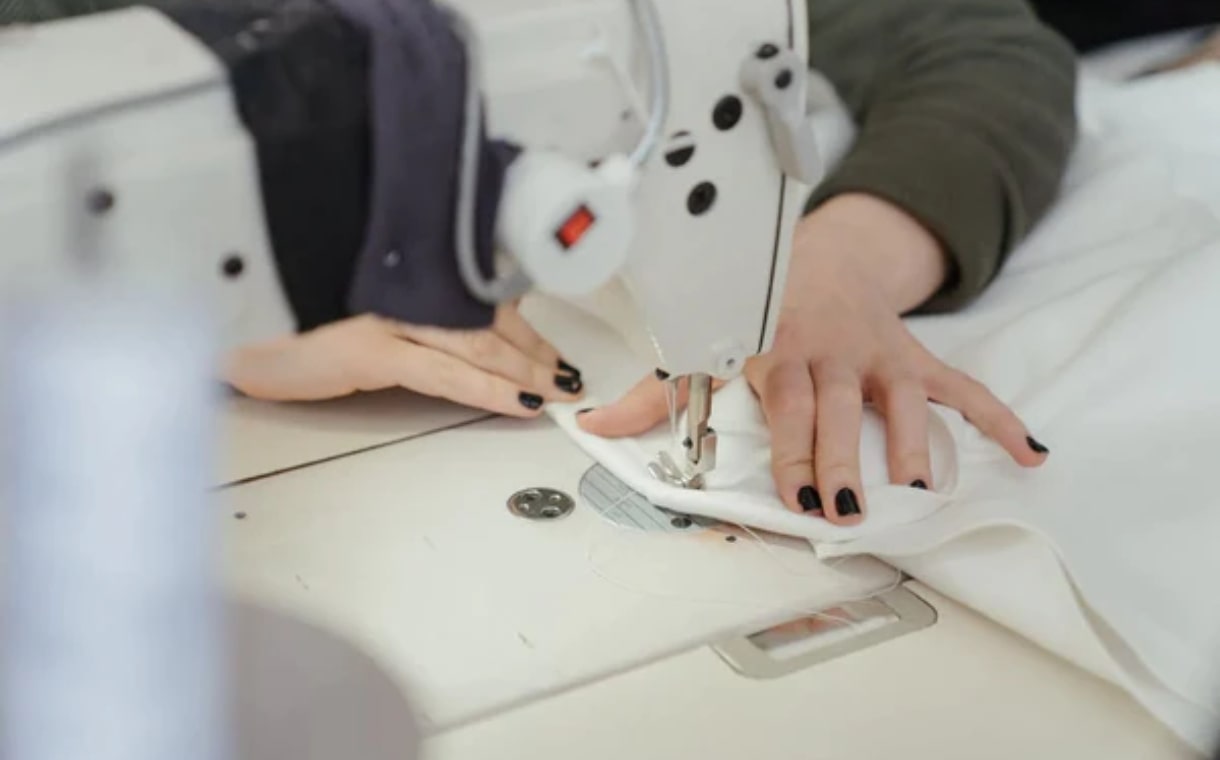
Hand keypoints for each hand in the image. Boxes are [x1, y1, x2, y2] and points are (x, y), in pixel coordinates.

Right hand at [224, 305, 582, 415]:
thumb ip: (401, 312)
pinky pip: (447, 372)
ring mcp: (385, 315)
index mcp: (401, 274)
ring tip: (555, 392)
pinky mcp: (368, 349)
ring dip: (526, 372)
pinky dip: (490, 390)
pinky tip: (518, 403)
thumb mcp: (348, 308)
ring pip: (480, 345)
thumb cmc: (277, 314)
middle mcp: (399, 286)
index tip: (549, 343)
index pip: (480, 293)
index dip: (523, 322)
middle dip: (535, 351)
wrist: (220, 327)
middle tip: (566, 375)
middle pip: (490, 318)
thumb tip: (450, 330)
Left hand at [579, 194, 1046, 524]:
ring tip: (918, 486)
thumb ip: (654, 392)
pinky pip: (964, 386)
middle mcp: (832, 351)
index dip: (791, 449)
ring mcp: (880, 354)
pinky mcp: (916, 357)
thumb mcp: (705, 346)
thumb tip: (591, 426)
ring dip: (912, 442)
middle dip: (842, 456)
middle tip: (846, 504)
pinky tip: (1029, 455)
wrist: (817, 254)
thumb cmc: (757, 312)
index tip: (796, 494)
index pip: (786, 403)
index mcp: (777, 350)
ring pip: (903, 398)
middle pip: (840, 408)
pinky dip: (999, 419)